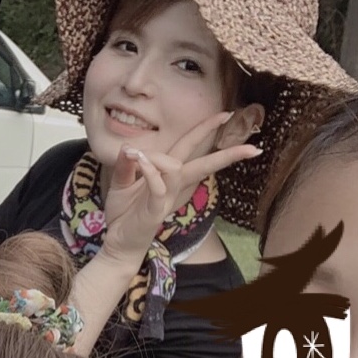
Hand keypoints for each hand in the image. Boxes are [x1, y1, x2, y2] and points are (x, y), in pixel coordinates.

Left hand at [99, 111, 260, 262]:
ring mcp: (166, 199)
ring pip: (177, 170)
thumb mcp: (121, 183)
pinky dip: (150, 172)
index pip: (190, 148)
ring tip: (138, 155)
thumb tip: (129, 146)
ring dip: (160, 157)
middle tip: (240, 127)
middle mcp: (173, 186)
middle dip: (223, 147)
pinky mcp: (155, 211)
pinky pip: (159, 187)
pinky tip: (140, 161)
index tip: (225, 114)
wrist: (117, 243)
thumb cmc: (124, 214)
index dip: (205, 130)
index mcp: (168, 175)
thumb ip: (126, 164)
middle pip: (202, 161)